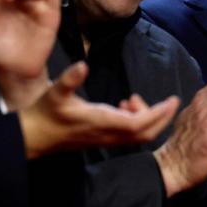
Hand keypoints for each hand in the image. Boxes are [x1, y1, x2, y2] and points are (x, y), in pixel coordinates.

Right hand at [18, 61, 178, 158]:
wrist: (34, 137)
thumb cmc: (45, 113)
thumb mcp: (55, 92)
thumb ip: (69, 79)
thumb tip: (82, 66)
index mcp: (101, 122)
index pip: (139, 123)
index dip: (158, 114)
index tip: (172, 101)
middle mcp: (108, 134)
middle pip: (146, 133)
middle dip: (162, 118)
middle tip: (171, 101)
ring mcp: (107, 139)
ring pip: (139, 136)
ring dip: (148, 119)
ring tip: (134, 99)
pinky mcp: (104, 140)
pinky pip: (130, 136)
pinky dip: (137, 122)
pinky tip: (124, 106)